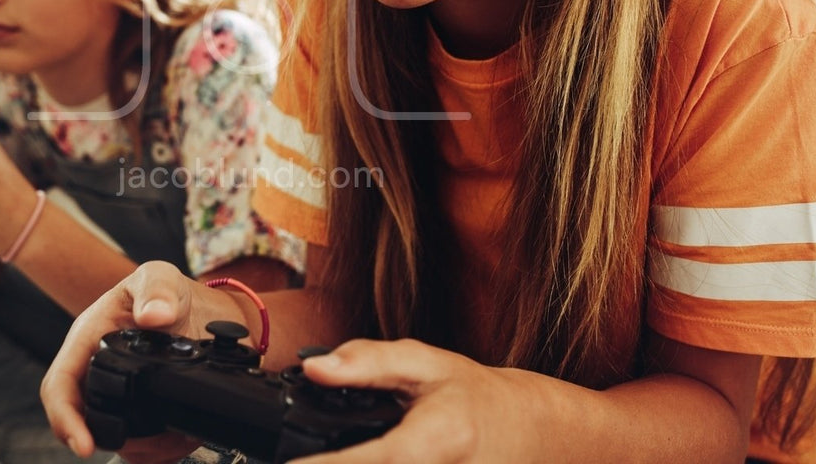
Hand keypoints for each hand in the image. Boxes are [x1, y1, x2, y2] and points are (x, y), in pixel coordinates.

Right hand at [41, 261, 243, 462]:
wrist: (193, 309)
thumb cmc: (166, 291)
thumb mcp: (160, 278)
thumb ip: (157, 290)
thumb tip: (153, 315)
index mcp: (86, 339)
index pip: (60, 385)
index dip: (65, 418)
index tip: (83, 443)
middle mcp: (93, 370)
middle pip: (80, 420)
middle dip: (108, 439)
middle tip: (148, 447)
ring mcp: (113, 392)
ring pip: (111, 436)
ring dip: (141, 446)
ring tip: (172, 440)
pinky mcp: (136, 409)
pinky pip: (137, 441)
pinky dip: (159, 448)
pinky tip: (179, 438)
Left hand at [292, 339, 539, 463]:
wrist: (528, 431)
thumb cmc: (474, 397)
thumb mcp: (424, 363)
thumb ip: (366, 362)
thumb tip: (314, 368)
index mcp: (436, 441)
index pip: (369, 462)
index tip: (287, 462)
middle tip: (294, 458)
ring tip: (319, 457)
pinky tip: (355, 458)